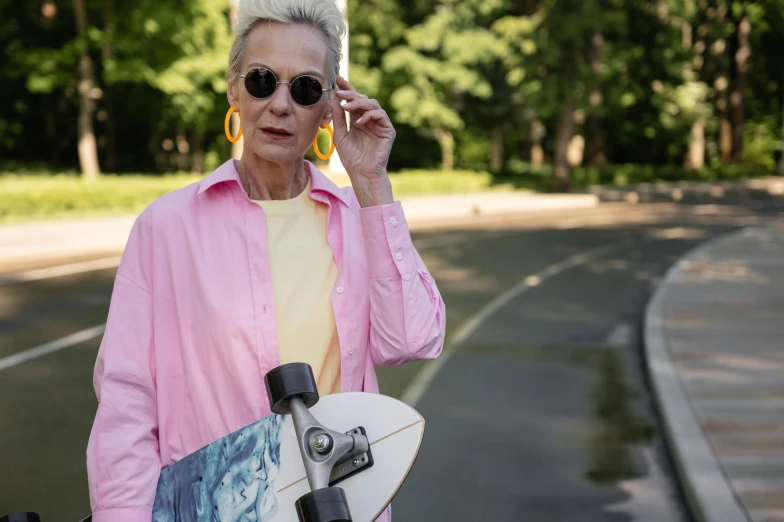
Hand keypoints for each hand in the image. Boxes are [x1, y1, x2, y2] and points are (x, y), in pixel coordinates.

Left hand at [328, 76, 394, 206]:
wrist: (362, 173)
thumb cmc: (351, 158)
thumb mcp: (340, 135)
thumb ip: (338, 118)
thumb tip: (333, 100)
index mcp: (358, 120)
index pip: (353, 100)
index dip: (347, 89)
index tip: (338, 79)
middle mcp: (369, 120)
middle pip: (363, 99)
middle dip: (351, 94)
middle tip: (340, 92)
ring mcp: (379, 124)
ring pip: (372, 104)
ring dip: (359, 103)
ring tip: (347, 107)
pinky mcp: (388, 130)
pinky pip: (381, 115)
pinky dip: (370, 115)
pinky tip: (359, 121)